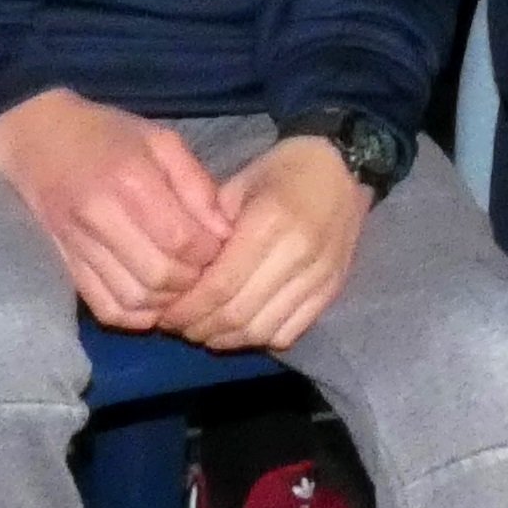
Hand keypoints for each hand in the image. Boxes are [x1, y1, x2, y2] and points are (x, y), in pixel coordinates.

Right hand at [0, 90, 235, 329]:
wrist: (35, 139)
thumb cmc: (106, 135)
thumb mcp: (160, 141)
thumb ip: (196, 184)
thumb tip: (224, 232)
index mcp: (129, 179)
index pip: (182, 240)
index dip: (210, 251)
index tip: (217, 244)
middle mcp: (100, 218)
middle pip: (160, 275)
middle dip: (192, 279)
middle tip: (201, 266)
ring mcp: (78, 247)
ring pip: (135, 300)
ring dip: (167, 301)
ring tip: (179, 282)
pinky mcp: (66, 268)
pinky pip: (107, 309)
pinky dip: (137, 315)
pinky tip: (152, 298)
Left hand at [157, 137, 372, 352]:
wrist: (342, 168)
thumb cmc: (283, 169)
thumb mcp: (240, 183)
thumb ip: (211, 226)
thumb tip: (183, 271)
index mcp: (270, 222)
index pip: (222, 285)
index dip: (189, 308)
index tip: (165, 314)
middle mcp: (297, 255)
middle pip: (240, 314)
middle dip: (202, 328)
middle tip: (178, 327)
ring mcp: (319, 277)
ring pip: (264, 330)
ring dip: (228, 339)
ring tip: (204, 332)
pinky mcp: (332, 291)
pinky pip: (290, 332)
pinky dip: (259, 339)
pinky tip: (239, 331)